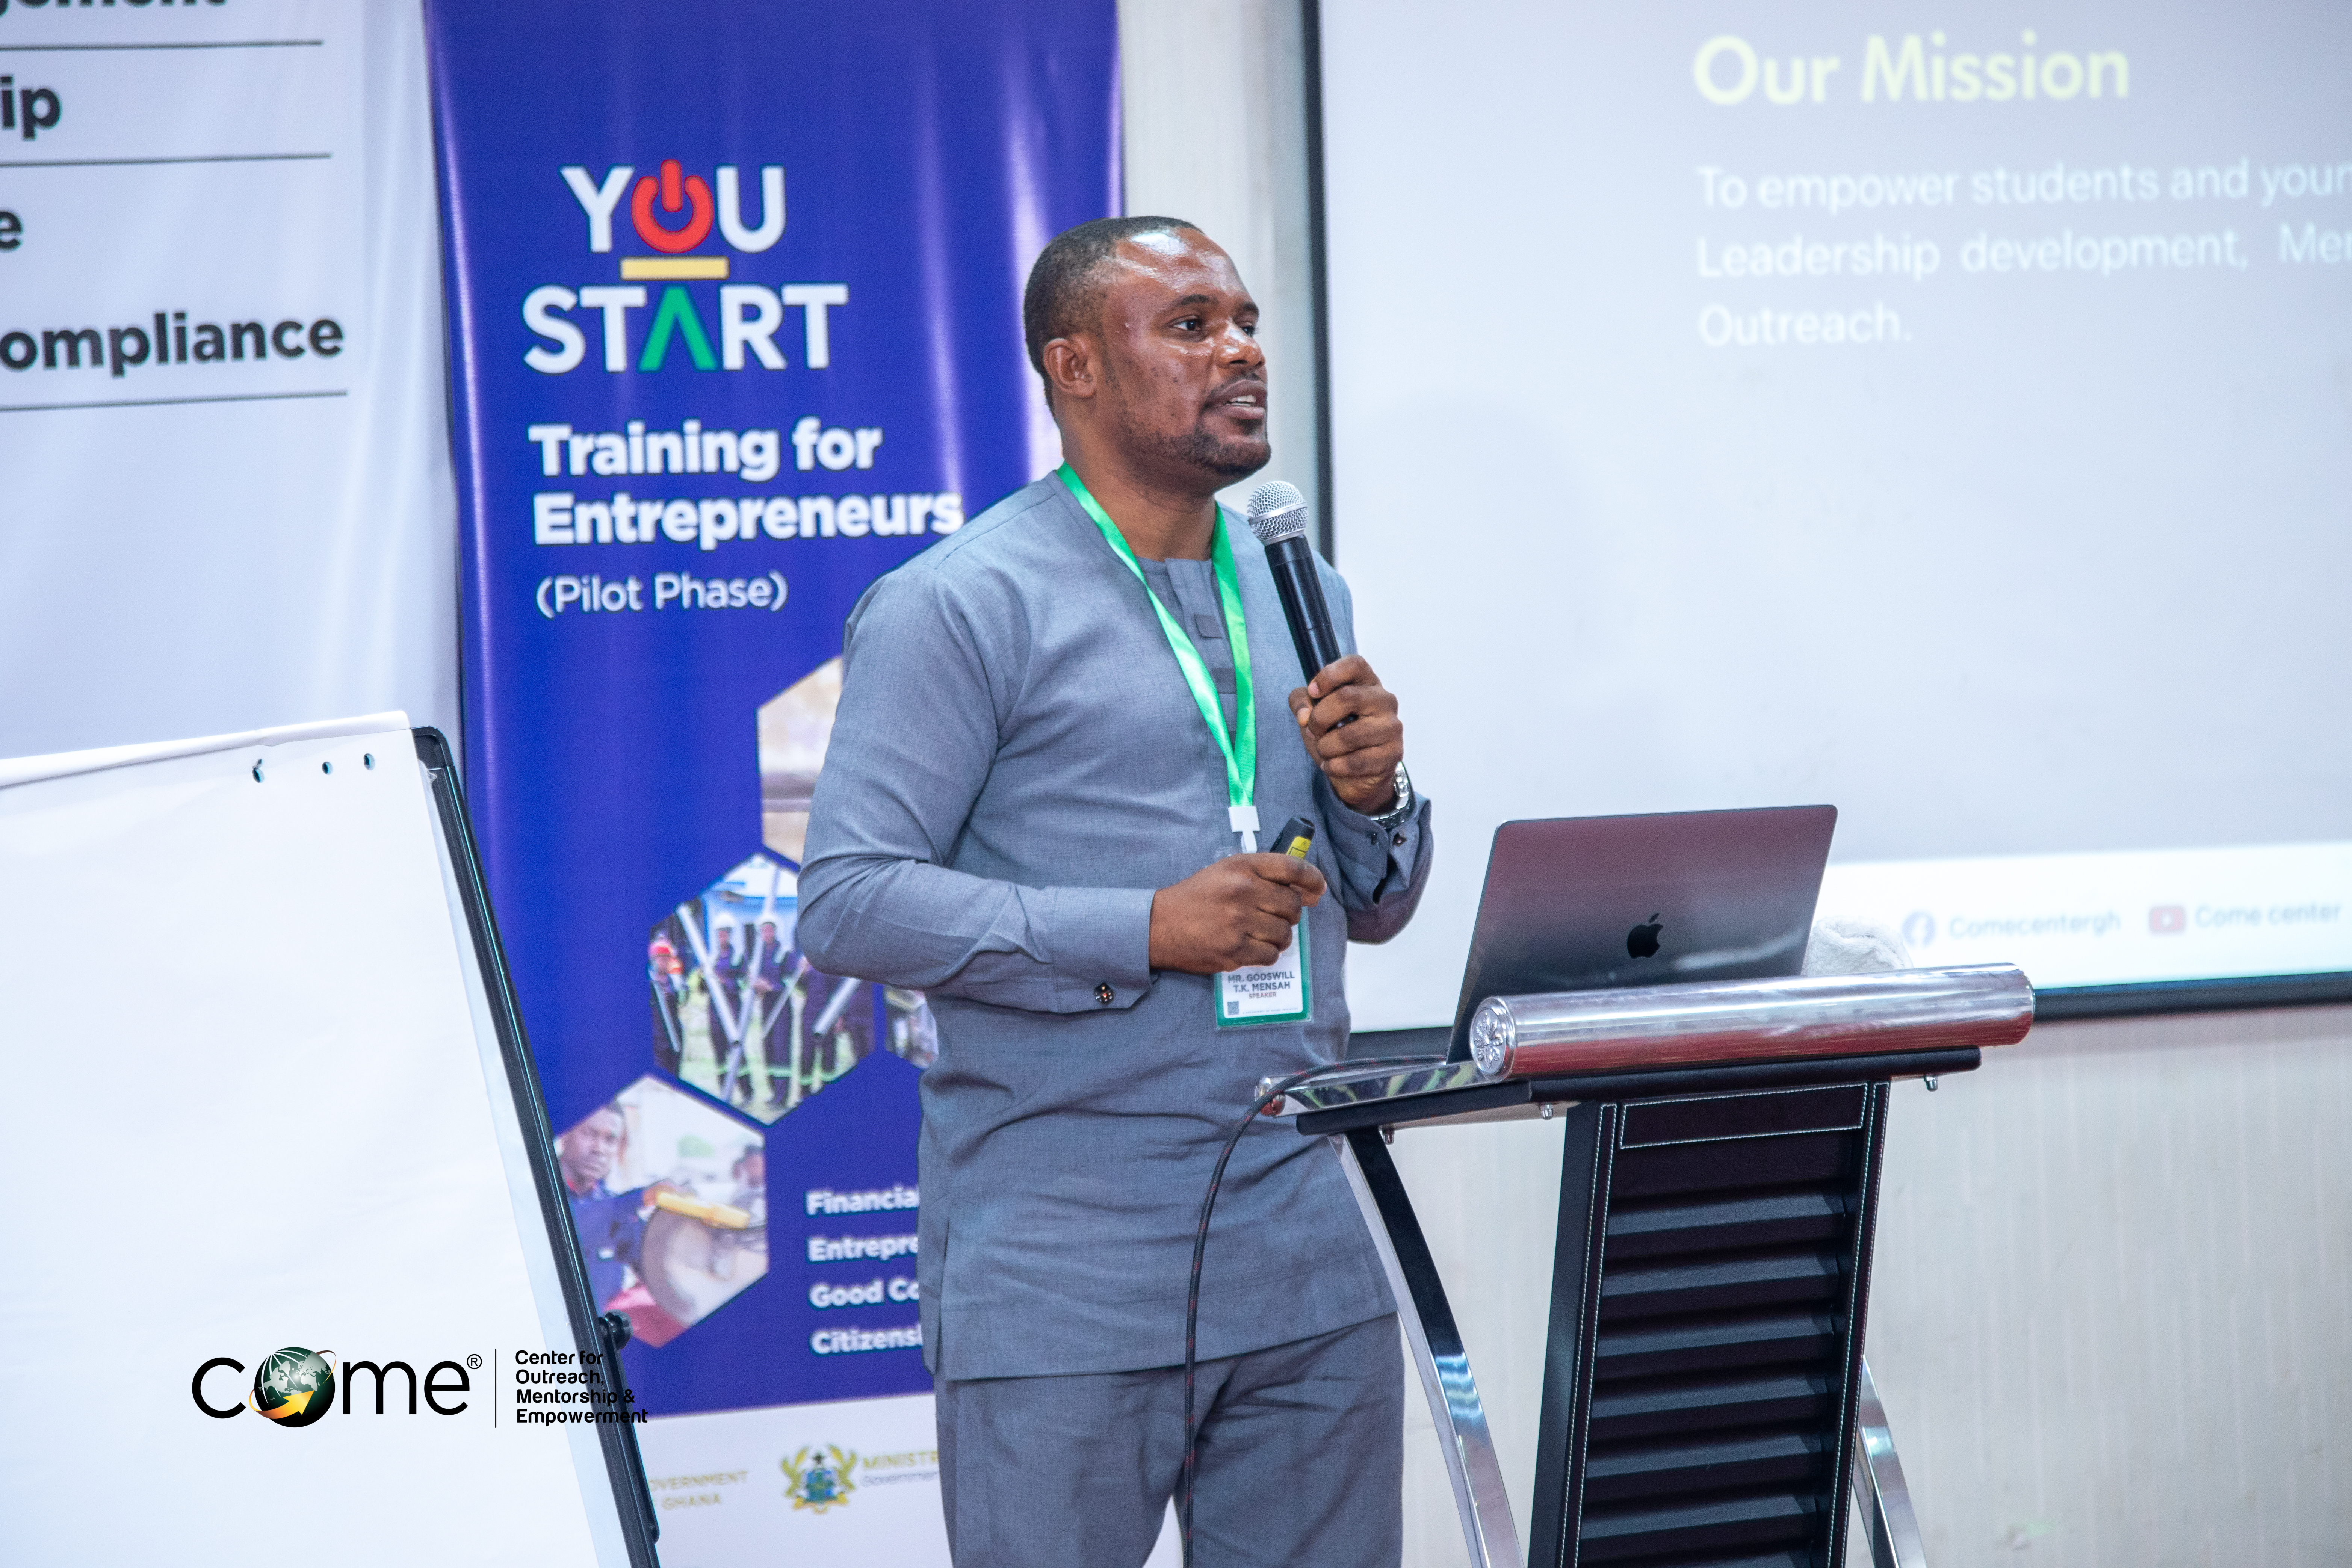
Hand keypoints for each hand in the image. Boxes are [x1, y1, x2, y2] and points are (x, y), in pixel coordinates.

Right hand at [1148, 854, 1326, 973]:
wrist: (1160, 924)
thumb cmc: (1197, 897)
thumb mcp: (1226, 871)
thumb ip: (1264, 875)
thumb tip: (1308, 892)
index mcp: (1242, 867)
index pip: (1293, 868)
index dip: (1313, 880)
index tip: (1318, 890)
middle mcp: (1242, 891)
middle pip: (1292, 906)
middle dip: (1290, 914)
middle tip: (1274, 916)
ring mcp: (1239, 923)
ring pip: (1284, 934)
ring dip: (1278, 936)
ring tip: (1259, 932)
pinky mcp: (1234, 950)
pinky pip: (1270, 955)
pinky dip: (1266, 953)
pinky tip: (1251, 946)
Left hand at [1290, 654, 1402, 814]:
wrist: (1358, 773)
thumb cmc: (1337, 736)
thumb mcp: (1314, 713)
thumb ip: (1302, 702)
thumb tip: (1304, 713)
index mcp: (1367, 682)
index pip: (1354, 664)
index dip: (1328, 675)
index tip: (1313, 692)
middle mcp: (1384, 700)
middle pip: (1345, 697)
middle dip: (1319, 718)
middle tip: (1313, 731)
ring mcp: (1391, 727)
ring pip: (1348, 735)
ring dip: (1326, 747)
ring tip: (1326, 751)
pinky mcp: (1392, 753)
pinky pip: (1355, 761)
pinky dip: (1335, 766)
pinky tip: (1334, 765)